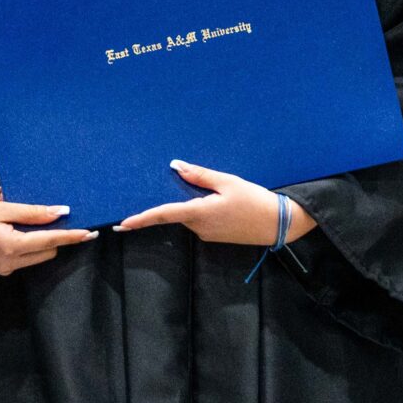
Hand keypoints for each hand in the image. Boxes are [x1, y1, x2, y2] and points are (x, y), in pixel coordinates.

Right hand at [0, 195, 95, 275]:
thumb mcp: (2, 208)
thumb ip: (33, 212)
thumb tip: (61, 212)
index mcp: (11, 247)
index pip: (50, 242)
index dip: (72, 236)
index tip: (90, 232)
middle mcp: (9, 263)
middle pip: (46, 251)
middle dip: (53, 236)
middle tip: (50, 214)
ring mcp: (3, 268)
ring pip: (35, 255)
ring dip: (38, 239)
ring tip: (21, 218)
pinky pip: (22, 257)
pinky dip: (25, 243)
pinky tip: (12, 227)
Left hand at [115, 160, 316, 246]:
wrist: (279, 224)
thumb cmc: (255, 200)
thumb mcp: (228, 182)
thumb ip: (200, 176)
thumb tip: (175, 166)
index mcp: (200, 213)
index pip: (164, 215)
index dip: (142, 219)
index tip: (123, 224)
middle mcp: (200, 227)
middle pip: (176, 213)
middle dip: (171, 202)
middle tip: (169, 187)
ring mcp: (208, 234)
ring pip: (189, 216)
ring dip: (190, 204)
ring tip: (211, 191)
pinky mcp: (216, 236)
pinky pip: (200, 220)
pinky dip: (199, 210)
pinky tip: (216, 200)